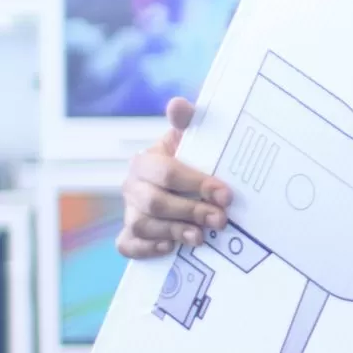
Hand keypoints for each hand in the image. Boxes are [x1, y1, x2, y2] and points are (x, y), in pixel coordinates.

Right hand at [116, 98, 232, 259]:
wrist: (181, 185)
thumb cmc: (188, 160)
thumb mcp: (191, 140)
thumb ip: (188, 121)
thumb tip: (178, 103)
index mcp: (146, 161)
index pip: (167, 172)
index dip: (197, 184)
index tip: (225, 194)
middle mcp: (133, 186)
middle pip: (155, 202)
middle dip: (190, 211)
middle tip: (220, 219)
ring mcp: (129, 211)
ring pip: (142, 225)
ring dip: (174, 232)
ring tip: (200, 237)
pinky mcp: (130, 235)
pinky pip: (127, 245)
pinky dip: (146, 249)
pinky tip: (170, 247)